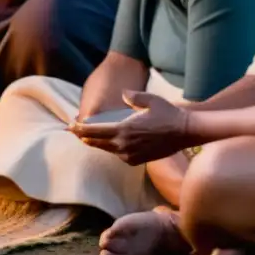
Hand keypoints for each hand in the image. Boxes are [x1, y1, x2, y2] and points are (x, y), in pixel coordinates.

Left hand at [68, 91, 192, 164]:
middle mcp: (125, 145)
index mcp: (124, 130)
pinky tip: (107, 143)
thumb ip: (132, 96)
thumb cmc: (168, 113)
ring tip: (86, 137)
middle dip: (83, 136)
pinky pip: (118, 154)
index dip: (80, 129)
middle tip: (72, 131)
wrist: (185, 132)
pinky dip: (111, 148)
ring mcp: (131, 155)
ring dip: (96, 143)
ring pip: (107, 149)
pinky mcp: (137, 160)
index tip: (70, 126)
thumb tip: (123, 94)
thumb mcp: (149, 99)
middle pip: (97, 142)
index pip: (94, 131)